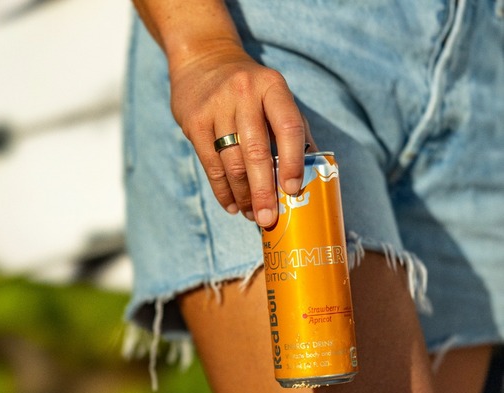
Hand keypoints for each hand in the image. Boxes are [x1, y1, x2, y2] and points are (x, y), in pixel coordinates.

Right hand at [168, 41, 312, 226]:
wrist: (203, 61)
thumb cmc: (249, 87)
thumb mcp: (274, 94)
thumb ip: (293, 127)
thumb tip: (311, 170)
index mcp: (272, 87)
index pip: (288, 128)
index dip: (292, 162)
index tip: (293, 190)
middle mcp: (244, 94)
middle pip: (256, 152)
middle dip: (264, 191)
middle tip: (269, 218)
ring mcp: (216, 107)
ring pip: (231, 162)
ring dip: (243, 195)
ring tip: (252, 214)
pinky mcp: (194, 122)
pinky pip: (210, 164)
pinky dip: (222, 190)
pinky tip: (232, 205)